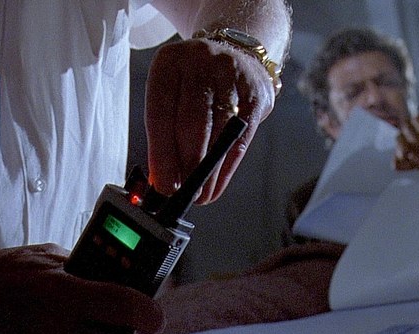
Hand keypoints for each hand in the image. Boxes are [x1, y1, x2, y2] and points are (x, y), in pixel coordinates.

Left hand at [145, 38, 275, 203]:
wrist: (233, 51)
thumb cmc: (192, 84)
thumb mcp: (169, 96)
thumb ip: (163, 135)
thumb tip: (162, 181)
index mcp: (169, 63)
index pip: (161, 113)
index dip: (161, 154)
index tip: (163, 184)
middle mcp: (200, 62)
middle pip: (193, 121)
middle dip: (187, 164)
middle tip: (182, 193)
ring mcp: (232, 74)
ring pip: (220, 132)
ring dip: (208, 171)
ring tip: (200, 196)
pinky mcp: (257, 93)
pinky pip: (241, 137)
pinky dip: (227, 167)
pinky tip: (217, 185)